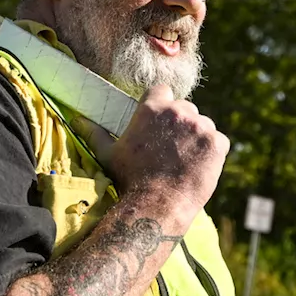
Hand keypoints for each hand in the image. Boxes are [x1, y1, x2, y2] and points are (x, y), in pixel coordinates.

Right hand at [88, 84, 228, 219]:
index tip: (159, 124)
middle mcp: (179, 111)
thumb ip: (95, 132)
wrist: (157, 205)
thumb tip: (76, 119)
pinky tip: (197, 167)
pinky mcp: (218, 143)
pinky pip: (219, 141)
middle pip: (185, 108)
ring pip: (203, 125)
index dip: (161, 106)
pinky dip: (212, 152)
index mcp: (152, 106)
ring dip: (196, 137)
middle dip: (180, 124)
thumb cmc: (130, 179)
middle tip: (171, 148)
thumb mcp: (108, 153)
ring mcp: (201, 126)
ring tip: (184, 160)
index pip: (162, 91)